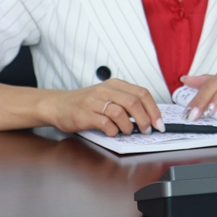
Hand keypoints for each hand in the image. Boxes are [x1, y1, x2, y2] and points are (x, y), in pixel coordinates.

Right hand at [46, 79, 161, 135]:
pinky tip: (111, 132)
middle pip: (134, 103)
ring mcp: (94, 101)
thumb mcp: (108, 96)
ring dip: (128, 126)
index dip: (154, 110)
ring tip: (126, 131)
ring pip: (120, 112)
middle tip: (146, 130)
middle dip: (144, 119)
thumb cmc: (86, 103)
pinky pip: (105, 123)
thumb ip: (126, 102)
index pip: (142, 93)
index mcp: (115, 84)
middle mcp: (105, 90)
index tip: (159, 123)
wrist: (57, 104)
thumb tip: (149, 117)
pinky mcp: (84, 114)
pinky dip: (112, 130)